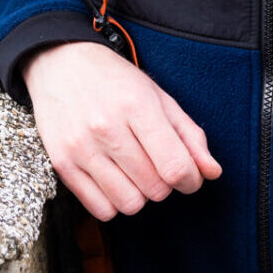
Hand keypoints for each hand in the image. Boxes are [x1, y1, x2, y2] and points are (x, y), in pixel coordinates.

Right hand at [22, 40, 221, 219]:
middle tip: (155, 162)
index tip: (189, 175)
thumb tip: (212, 173)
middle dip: (164, 182)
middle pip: (155, 189)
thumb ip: (189, 135)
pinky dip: (113, 202)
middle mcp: (107, 128)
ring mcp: (81, 148)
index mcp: (137, 105)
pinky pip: (101, 210)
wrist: (60, 62)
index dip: (191, 179)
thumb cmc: (114, 78)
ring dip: (139, 193)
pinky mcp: (62, 164)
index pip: (175, 166)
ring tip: (133, 169)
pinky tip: (113, 177)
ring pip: (130, 204)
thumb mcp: (157, 95)